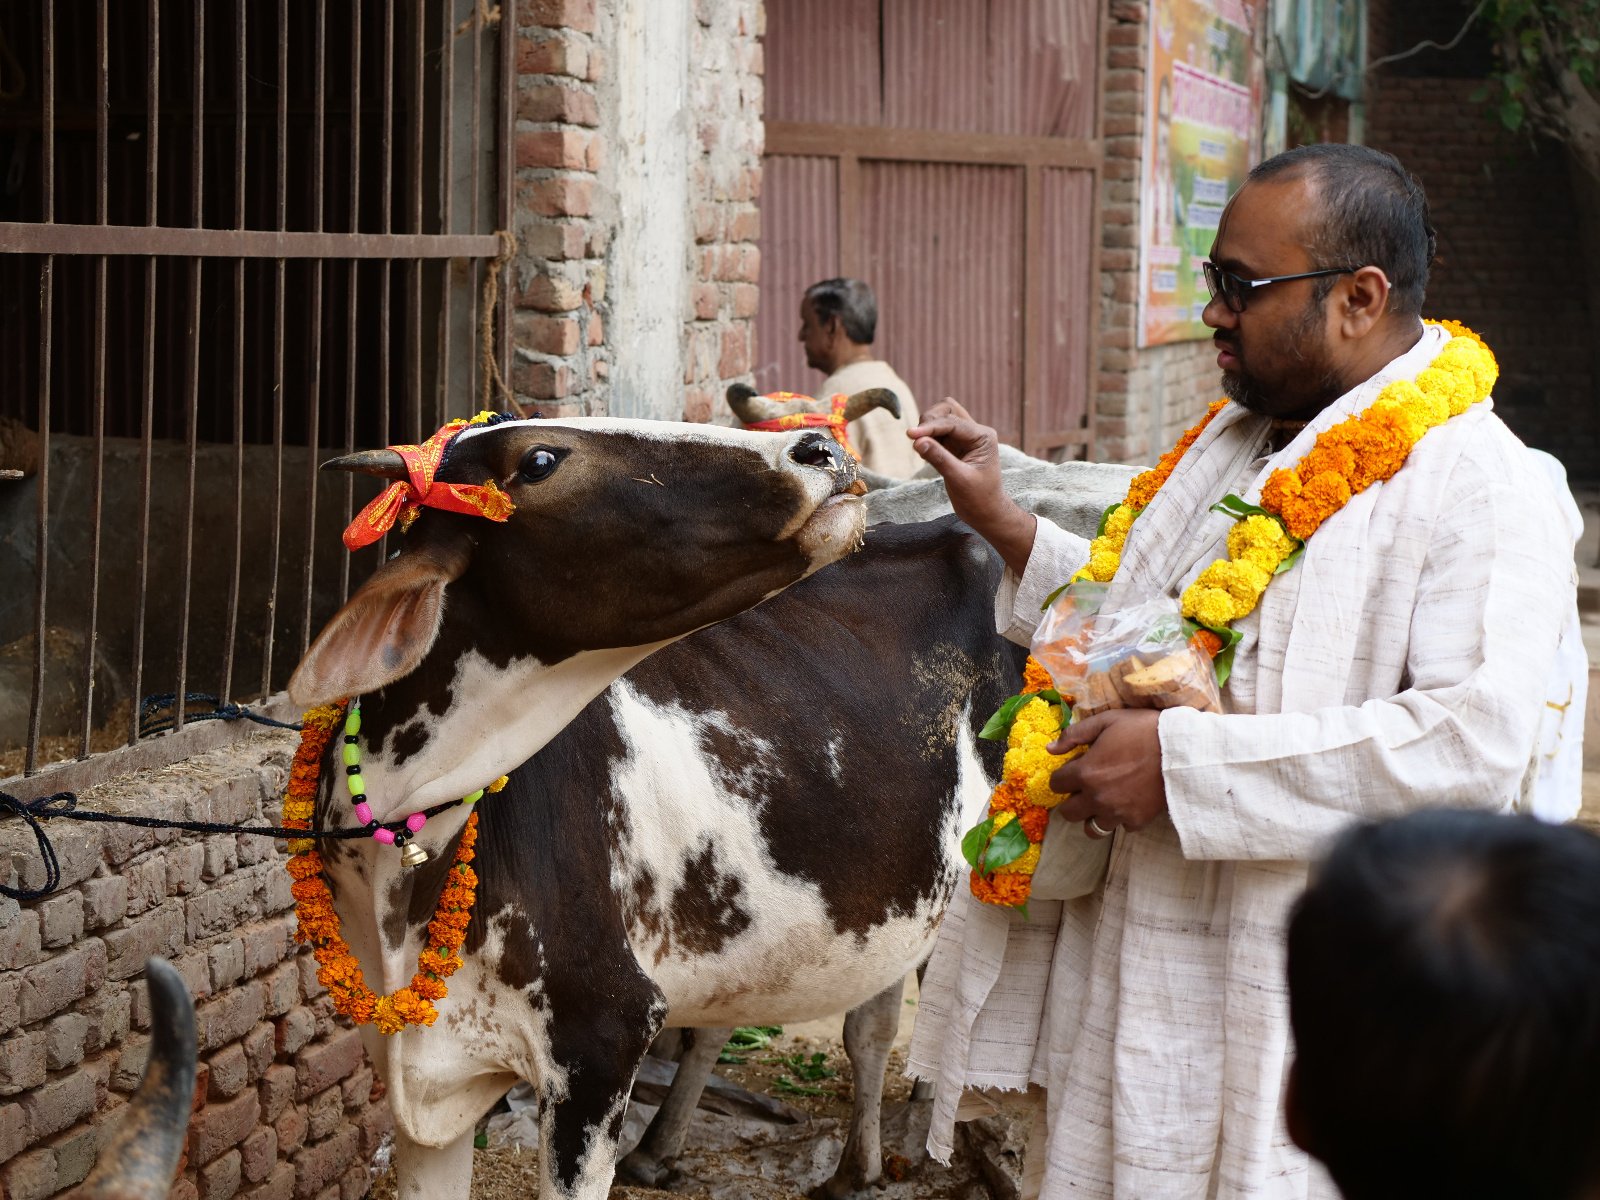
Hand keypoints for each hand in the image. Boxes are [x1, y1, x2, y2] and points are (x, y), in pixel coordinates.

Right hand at [908, 399, 1035, 573]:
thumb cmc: (979, 499)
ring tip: (921, 448)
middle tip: (916, 439)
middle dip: (929, 421)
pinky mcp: (955, 446)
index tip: (910, 435)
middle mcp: (975, 432)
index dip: (930, 427)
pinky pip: (937, 432)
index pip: (952, 422)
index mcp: (983, 436)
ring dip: (927, 428)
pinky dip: (927, 437)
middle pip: (947, 409)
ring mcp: (965, 438)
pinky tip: (925, 453)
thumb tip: (917, 441)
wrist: (986, 513)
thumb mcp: (958, 479)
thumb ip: (939, 458)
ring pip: (941, 417)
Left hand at [1046, 709, 1166, 834]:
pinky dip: (1122, 818)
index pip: (1056, 784)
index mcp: (1085, 773)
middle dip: (1073, 801)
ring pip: (1092, 828)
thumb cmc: (1143, 730)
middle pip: (1068, 814)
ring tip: (1105, 800)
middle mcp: (1096, 798)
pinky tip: (1129, 802)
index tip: (1073, 771)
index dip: (1063, 776)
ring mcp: (1117, 813)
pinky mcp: (1137, 821)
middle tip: (1086, 789)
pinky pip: (1121, 827)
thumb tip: (1050, 749)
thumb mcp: (1106, 721)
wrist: (1182, 750)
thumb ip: (1074, 735)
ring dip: (1095, 815)